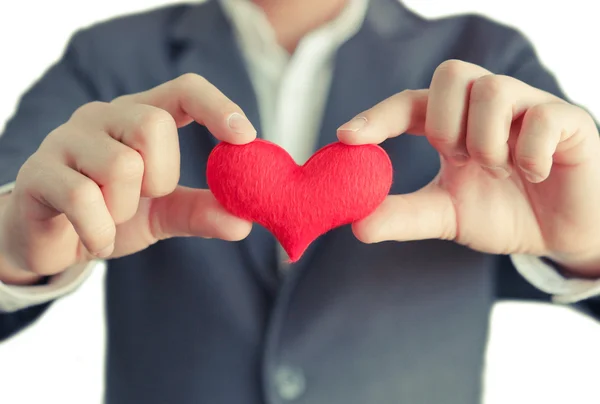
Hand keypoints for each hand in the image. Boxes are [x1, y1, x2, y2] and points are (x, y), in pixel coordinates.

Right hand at [0, 74, 254, 281]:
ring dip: (124, 209)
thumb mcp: (163, 213)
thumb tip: (244, 222)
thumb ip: (200, 212)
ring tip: (111, 219)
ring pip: (121, 165)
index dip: (217, 106)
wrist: (51, 242)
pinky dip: (100, 231)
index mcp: (138, 117)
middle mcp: (102, 118)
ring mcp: (66, 140)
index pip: (183, 90)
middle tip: (144, 198)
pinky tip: (96, 240)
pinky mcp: (38, 173)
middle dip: (161, 176)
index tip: (246, 137)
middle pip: (152, 125)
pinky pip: (82, 198)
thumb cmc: (110, 214)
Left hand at [337, 60, 599, 276]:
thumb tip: (355, 223)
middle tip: (458, 160)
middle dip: (445, 125)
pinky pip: (541, 117)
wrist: (558, 235)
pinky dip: (529, 154)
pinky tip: (533, 175)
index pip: (409, 104)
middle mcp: (486, 106)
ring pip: (493, 89)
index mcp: (453, 123)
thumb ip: (404, 216)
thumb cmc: (500, 213)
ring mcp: (527, 108)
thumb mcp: (446, 217)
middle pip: (451, 73)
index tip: (348, 138)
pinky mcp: (567, 121)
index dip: (377, 116)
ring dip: (485, 141)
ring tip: (498, 171)